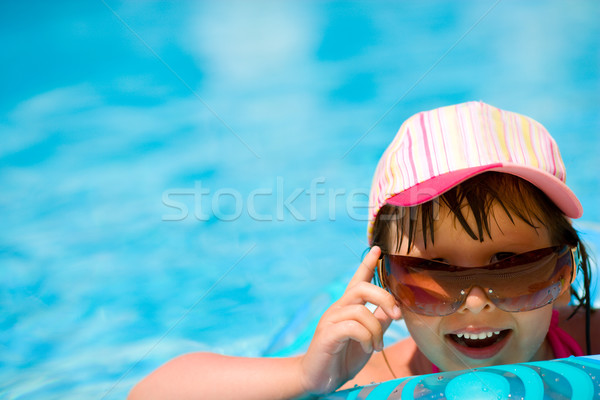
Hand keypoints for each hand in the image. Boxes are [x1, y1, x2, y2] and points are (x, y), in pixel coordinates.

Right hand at [299, 246, 401, 393]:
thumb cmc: (343, 356)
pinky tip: (368, 348)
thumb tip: (393, 309)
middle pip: (361, 287)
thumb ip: (378, 321)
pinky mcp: (327, 334)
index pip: (357, 279)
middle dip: (384, 298)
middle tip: (397, 316)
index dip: (367, 263)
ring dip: (376, 329)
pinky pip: (352, 327)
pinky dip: (366, 338)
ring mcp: (331, 320)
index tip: (378, 249)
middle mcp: (338, 308)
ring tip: (378, 345)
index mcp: (348, 307)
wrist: (318, 378)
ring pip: (361, 310)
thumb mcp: (367, 337)